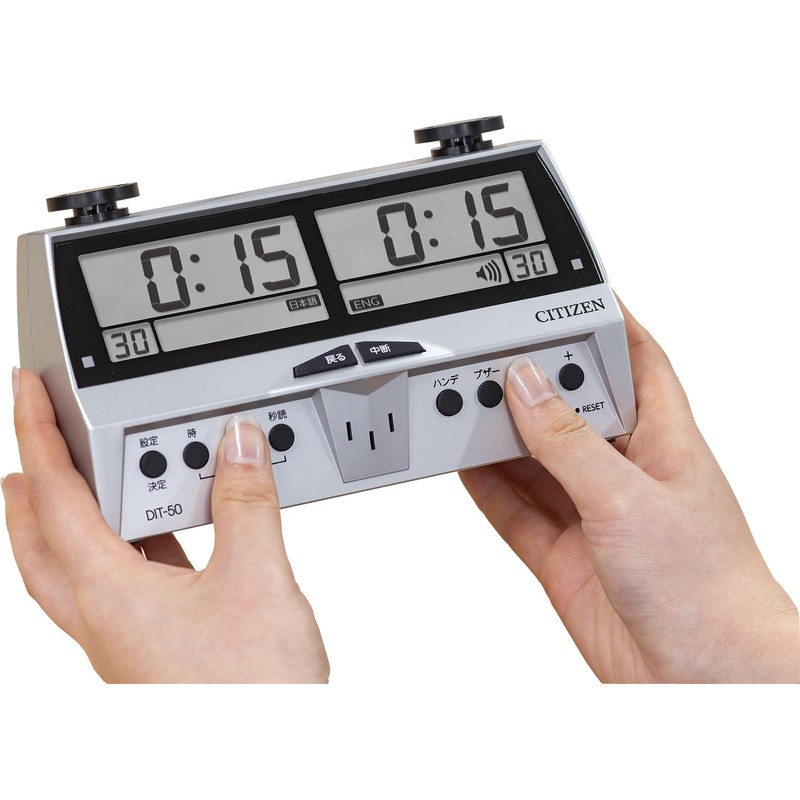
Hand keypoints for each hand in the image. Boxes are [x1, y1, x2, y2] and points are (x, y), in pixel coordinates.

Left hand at [3, 369, 328, 682]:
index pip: (55, 498)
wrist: (271, 762)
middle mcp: (107, 620)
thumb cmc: (253, 696)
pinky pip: (130, 582)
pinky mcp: (161, 648)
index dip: (39, 437)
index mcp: (111, 596)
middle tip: (31, 446)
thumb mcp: (258, 582)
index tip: (26, 393)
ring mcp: (131, 638)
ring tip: (90, 478)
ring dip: (78, 516)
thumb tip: (239, 446)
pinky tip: (164, 533)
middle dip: (30, 488)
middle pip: (42, 543)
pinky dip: (135, 544)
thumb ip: (247, 504)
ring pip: (83, 565)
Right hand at [460, 302, 798, 682]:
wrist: (704, 681)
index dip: (598, 321)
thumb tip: (528, 387)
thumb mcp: (631, 498)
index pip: (632, 359)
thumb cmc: (707, 588)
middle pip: (568, 403)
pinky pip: (512, 505)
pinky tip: (462, 459)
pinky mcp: (560, 550)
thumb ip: (569, 443)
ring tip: (460, 401)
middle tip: (486, 355)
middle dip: (530, 379)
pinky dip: (485, 483)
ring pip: (532, 455)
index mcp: (663, 438)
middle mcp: (623, 468)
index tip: (557, 294)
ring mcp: (588, 509)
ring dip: (498, 431)